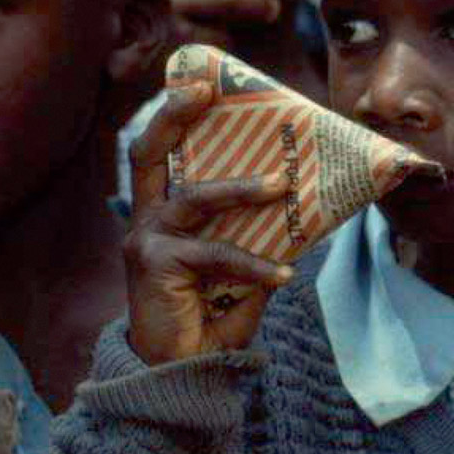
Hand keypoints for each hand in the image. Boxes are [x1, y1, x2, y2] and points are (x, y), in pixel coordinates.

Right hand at [123, 83, 292, 363]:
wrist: (185, 372)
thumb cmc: (213, 315)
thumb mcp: (242, 265)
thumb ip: (258, 232)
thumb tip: (306, 200)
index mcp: (165, 212)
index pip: (164, 153)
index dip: (175, 114)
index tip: (200, 81)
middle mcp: (148, 220)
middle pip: (150, 153)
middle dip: (175, 115)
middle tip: (205, 89)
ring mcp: (147, 241)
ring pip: (193, 197)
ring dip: (241, 188)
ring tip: (281, 184)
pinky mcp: (155, 267)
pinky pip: (215, 255)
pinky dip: (254, 264)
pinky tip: (284, 274)